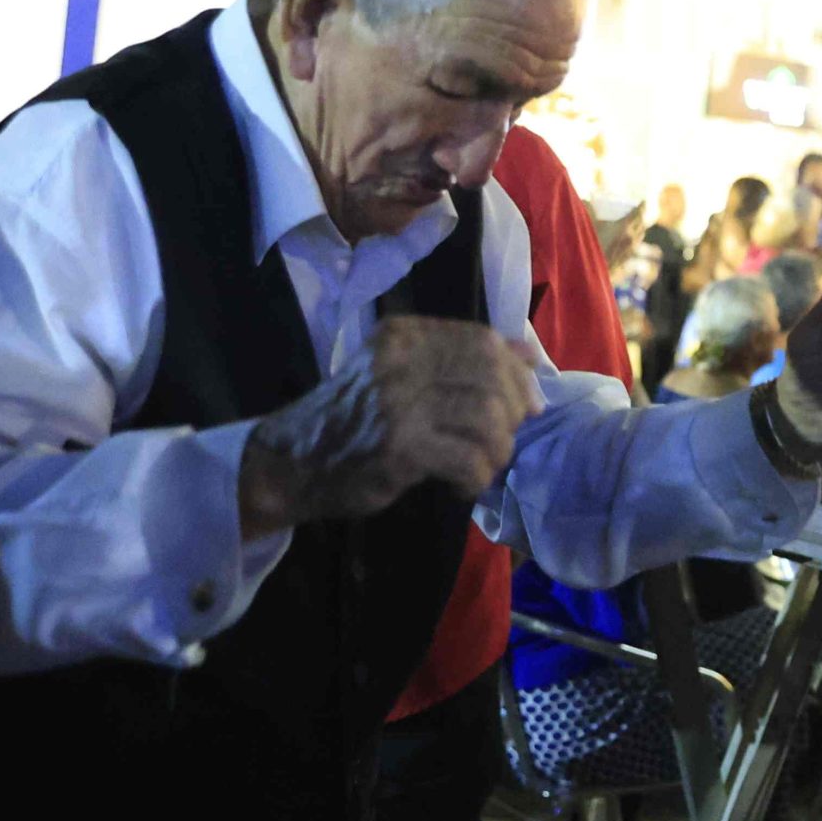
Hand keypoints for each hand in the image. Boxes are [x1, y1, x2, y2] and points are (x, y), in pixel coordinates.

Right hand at [237, 316, 542, 534]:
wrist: (291, 463)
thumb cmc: (354, 420)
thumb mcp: (401, 375)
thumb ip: (460, 361)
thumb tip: (530, 354)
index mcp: (403, 336)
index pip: (482, 340)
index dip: (516, 373)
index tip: (527, 404)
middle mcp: (399, 361)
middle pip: (490, 377)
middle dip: (513, 413)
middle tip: (501, 441)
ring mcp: (397, 404)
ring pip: (487, 419)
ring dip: (496, 451)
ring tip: (480, 466)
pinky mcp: (398, 449)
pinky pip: (468, 460)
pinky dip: (476, 477)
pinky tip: (459, 484)